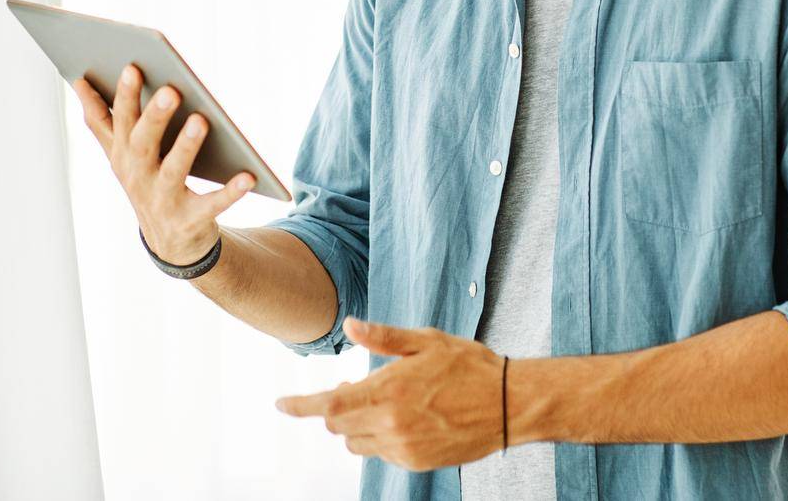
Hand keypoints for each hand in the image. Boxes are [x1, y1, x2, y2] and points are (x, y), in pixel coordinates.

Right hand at [73, 63, 254, 265]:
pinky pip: (211, 204)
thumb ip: (101, 120)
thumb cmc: (148, 182)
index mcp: (122, 155)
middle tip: (171, 90)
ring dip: (186, 147)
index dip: (123, 96)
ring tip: (201, 120)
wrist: (171, 243)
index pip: (118, 121)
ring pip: (173, 171)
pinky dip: (230, 192)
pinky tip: (248, 176)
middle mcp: (137, 177)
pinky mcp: (190, 220)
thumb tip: (77, 80)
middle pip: (143, 143)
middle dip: (154, 116)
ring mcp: (162, 200)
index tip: (132, 66)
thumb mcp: (121, 154)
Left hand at [274, 318, 505, 471]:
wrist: (508, 404)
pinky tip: (404, 417)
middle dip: (337, 407)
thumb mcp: (425, 341)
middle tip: (354, 386)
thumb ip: (383, 337)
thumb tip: (349, 325)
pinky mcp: (416, 462)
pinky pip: (381, 453)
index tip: (280, 404)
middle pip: (338, 426)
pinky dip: (381, 436)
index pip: (329, 405)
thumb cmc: (469, 366)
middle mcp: (391, 425)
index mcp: (389, 391)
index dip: (299, 406)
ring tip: (382, 401)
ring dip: (357, 424)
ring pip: (357, 442)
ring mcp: (403, 448)